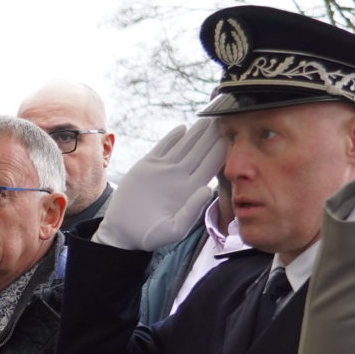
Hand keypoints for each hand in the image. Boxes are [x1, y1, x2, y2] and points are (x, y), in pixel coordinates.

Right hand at [97, 119, 225, 251]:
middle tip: (223, 118)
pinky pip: (163, 147)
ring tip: (207, 118)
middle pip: (200, 151)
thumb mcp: (174, 229)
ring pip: (184, 145)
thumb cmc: (151, 235)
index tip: (230, 136)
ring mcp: (165, 169)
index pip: (210, 166)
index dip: (220, 151)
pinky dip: (172, 137)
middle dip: (211, 136)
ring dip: (195, 132)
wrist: (124, 231)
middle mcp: (181, 177)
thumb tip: (208, 189)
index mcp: (191, 190)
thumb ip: (192, 211)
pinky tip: (182, 128)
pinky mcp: (147, 165)